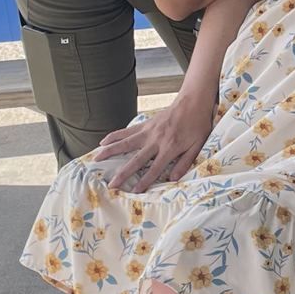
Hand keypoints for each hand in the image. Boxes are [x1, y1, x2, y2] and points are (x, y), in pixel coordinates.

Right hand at [94, 98, 212, 192]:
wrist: (193, 102)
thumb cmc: (198, 125)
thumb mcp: (198, 145)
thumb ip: (185, 162)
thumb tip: (173, 179)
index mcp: (170, 147)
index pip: (154, 168)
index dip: (144, 181)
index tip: (134, 191)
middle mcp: (156, 140)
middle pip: (136, 159)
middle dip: (123, 173)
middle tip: (111, 184)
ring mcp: (148, 131)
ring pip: (125, 143)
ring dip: (110, 152)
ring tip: (97, 160)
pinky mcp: (145, 124)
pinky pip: (127, 131)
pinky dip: (114, 136)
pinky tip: (103, 142)